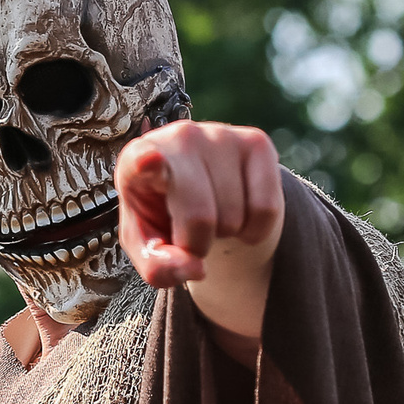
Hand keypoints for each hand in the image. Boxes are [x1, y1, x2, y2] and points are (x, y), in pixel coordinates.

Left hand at [115, 121, 284, 345]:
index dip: (146, 163)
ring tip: (212, 213)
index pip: (142, 160)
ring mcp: (221, 135)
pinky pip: (266, 209)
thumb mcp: (148, 246)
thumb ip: (158, 266)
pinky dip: (254, 230)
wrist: (199, 191)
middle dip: (198, 243)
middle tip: (189, 231)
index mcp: (137, 159)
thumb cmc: (162, 216)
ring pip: (235, 216)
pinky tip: (239, 212)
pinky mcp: (256, 142)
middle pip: (200, 217)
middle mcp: (179, 137)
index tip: (148, 162)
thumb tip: (195, 268)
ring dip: (226, 233)